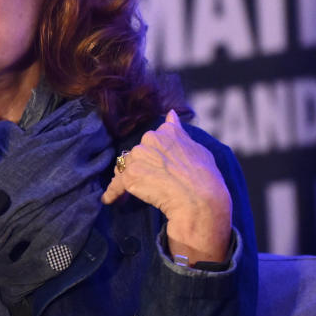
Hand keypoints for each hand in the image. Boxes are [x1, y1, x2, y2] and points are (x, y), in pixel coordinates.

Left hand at [101, 110, 231, 263]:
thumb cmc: (206, 178)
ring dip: (129, 177)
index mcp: (166, 131)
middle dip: (142, 165)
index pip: (152, 139)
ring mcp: (138, 157)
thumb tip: (171, 115)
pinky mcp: (129, 176)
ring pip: (125, 166)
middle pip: (137, 152)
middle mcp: (149, 139)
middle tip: (154, 181)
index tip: (159, 165)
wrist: (200, 200)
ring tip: (138, 191)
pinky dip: (113, 193)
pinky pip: (116, 185)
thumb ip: (180, 132)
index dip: (155, 154)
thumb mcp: (198, 148)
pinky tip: (110, 201)